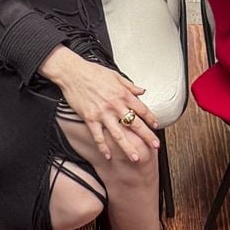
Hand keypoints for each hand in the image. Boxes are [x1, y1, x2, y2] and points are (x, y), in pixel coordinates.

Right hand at [39, 45, 158, 161]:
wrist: (73, 72)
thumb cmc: (92, 72)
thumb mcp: (115, 75)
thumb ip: (130, 85)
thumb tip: (142, 91)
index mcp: (122, 94)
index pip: (142, 109)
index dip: (151, 118)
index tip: (156, 126)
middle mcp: (115, 105)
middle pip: (135, 123)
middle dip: (147, 136)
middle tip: (155, 145)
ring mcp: (102, 113)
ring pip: (119, 134)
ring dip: (128, 147)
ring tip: (135, 157)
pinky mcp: (90, 118)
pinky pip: (98, 136)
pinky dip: (103, 148)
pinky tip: (108, 156)